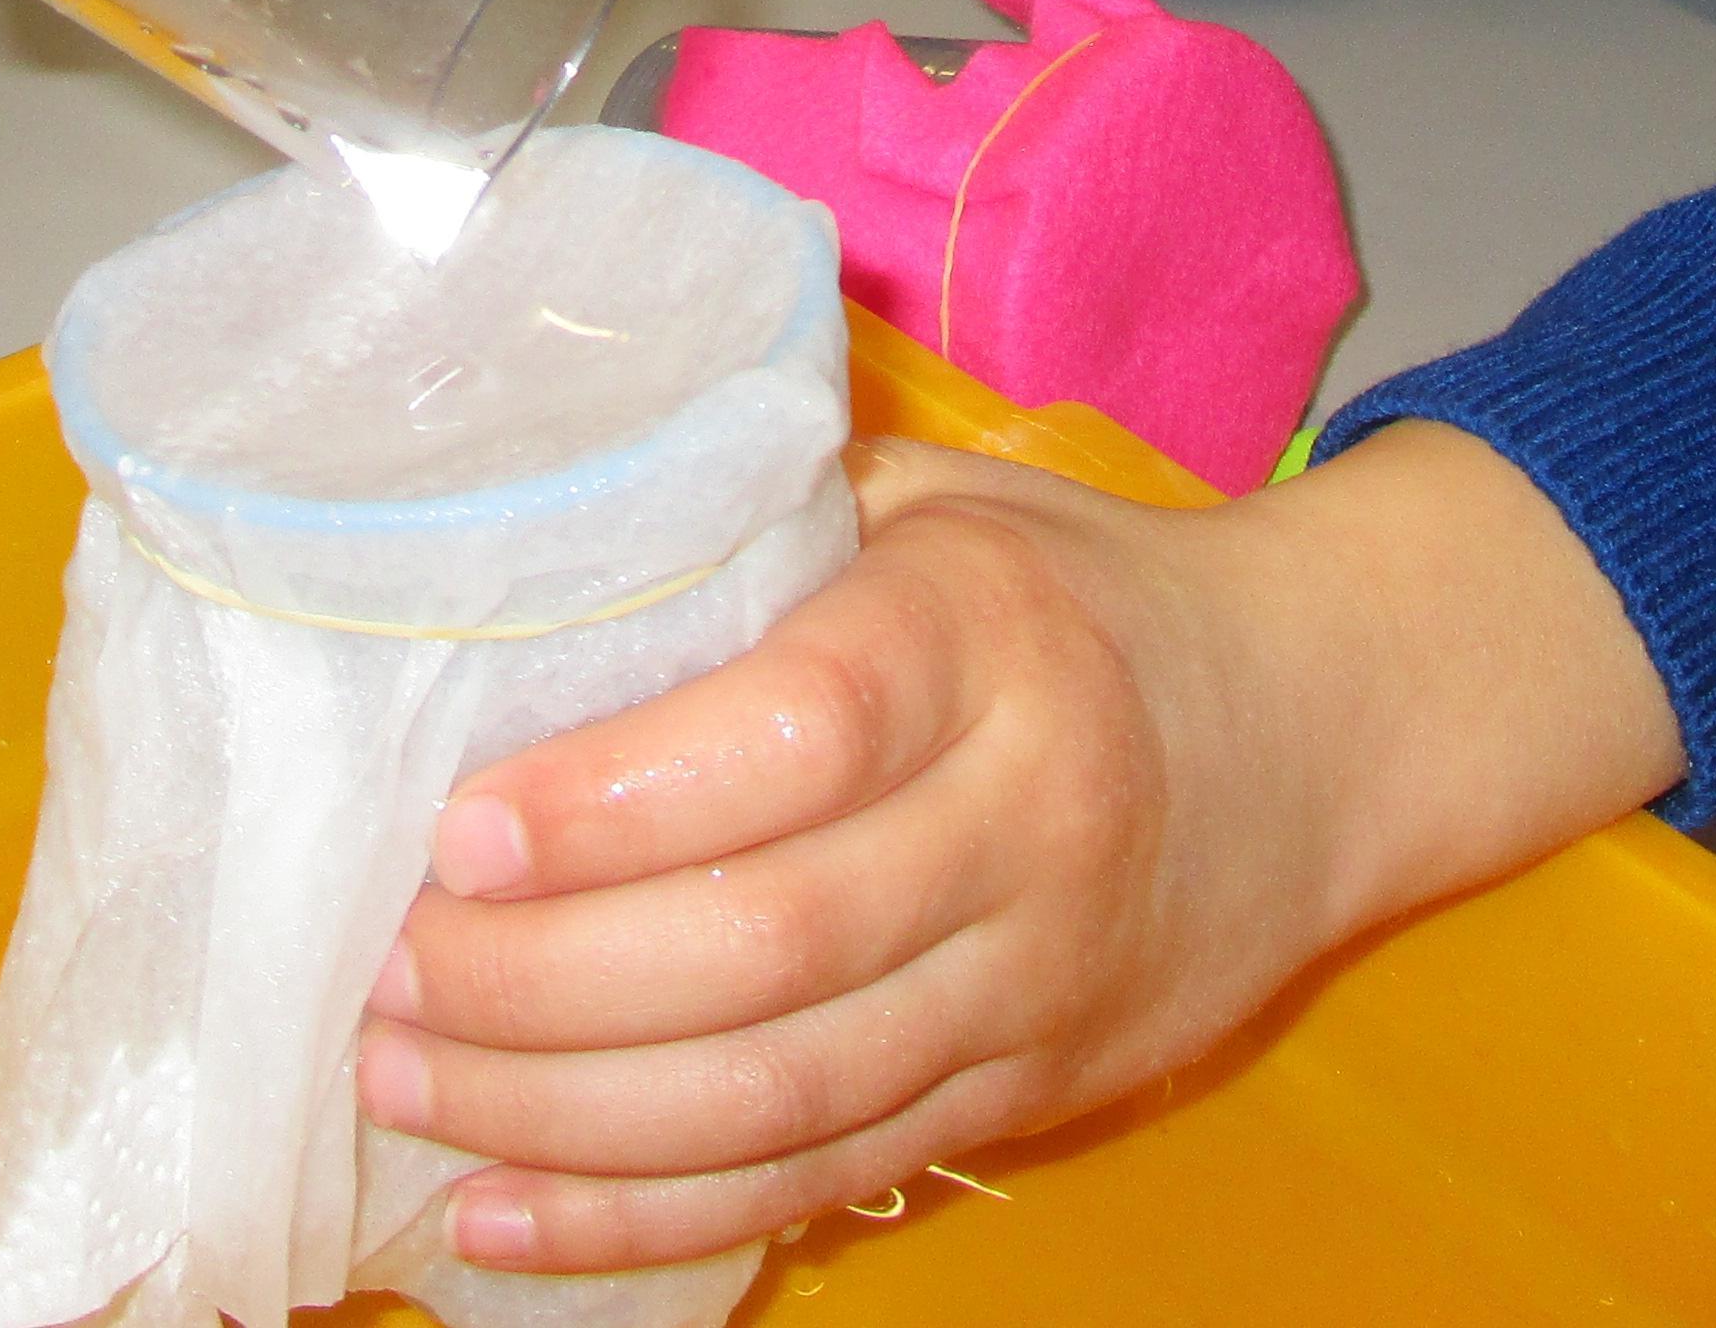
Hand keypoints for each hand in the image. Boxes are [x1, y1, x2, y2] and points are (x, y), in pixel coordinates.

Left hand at [358, 424, 1679, 1273]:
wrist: (1327, 728)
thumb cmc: (1079, 589)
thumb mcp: (941, 498)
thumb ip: (759, 513)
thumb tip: (508, 535)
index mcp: (994, 638)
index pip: (803, 736)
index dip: (618, 802)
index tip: (460, 832)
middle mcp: (1030, 820)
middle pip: (771, 944)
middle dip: (546, 985)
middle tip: (388, 972)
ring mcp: (1035, 983)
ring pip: (784, 1092)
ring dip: (568, 1115)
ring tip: (404, 1080)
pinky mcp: (1024, 1097)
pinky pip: (820, 1176)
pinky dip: (650, 1216)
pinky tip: (503, 1211)